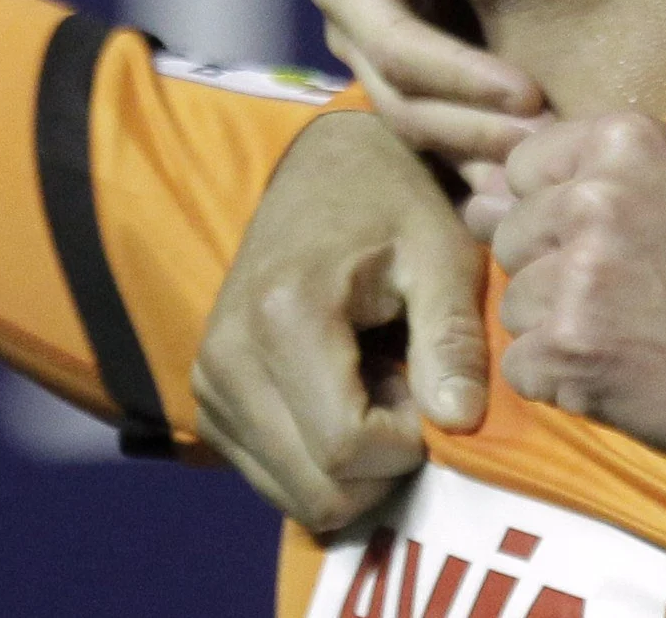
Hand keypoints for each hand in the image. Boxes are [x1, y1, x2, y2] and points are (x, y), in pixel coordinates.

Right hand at [191, 110, 490, 532]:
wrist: (323, 170)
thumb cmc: (394, 205)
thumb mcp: (443, 253)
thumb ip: (453, 337)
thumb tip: (459, 422)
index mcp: (283, 314)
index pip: (346, 448)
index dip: (409, 442)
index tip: (433, 388)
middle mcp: (226, 357)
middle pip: (318, 487)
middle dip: (383, 463)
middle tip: (408, 389)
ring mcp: (207, 384)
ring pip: (295, 495)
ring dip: (353, 464)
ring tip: (376, 385)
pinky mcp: (206, 402)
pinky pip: (274, 479)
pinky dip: (320, 459)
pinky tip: (342, 394)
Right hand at [309, 0, 549, 171]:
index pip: (401, 50)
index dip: (463, 79)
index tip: (531, 95)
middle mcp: (346, 31)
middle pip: (407, 106)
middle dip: (479, 132)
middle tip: (550, 145)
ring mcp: (370, 67)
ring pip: (419, 134)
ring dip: (480, 160)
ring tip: (539, 174)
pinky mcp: (404, 87)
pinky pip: (433, 143)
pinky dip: (475, 169)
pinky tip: (518, 193)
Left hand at [493, 114, 665, 469]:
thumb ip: (582, 182)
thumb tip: (474, 192)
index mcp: (623, 141)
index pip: (522, 168)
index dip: (557, 214)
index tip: (614, 242)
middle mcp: (594, 195)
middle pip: (511, 238)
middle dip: (554, 275)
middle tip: (632, 296)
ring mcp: (578, 273)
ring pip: (514, 306)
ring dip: (559, 333)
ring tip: (632, 337)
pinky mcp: (570, 347)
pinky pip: (520, 366)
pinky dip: (563, 383)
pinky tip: (621, 375)